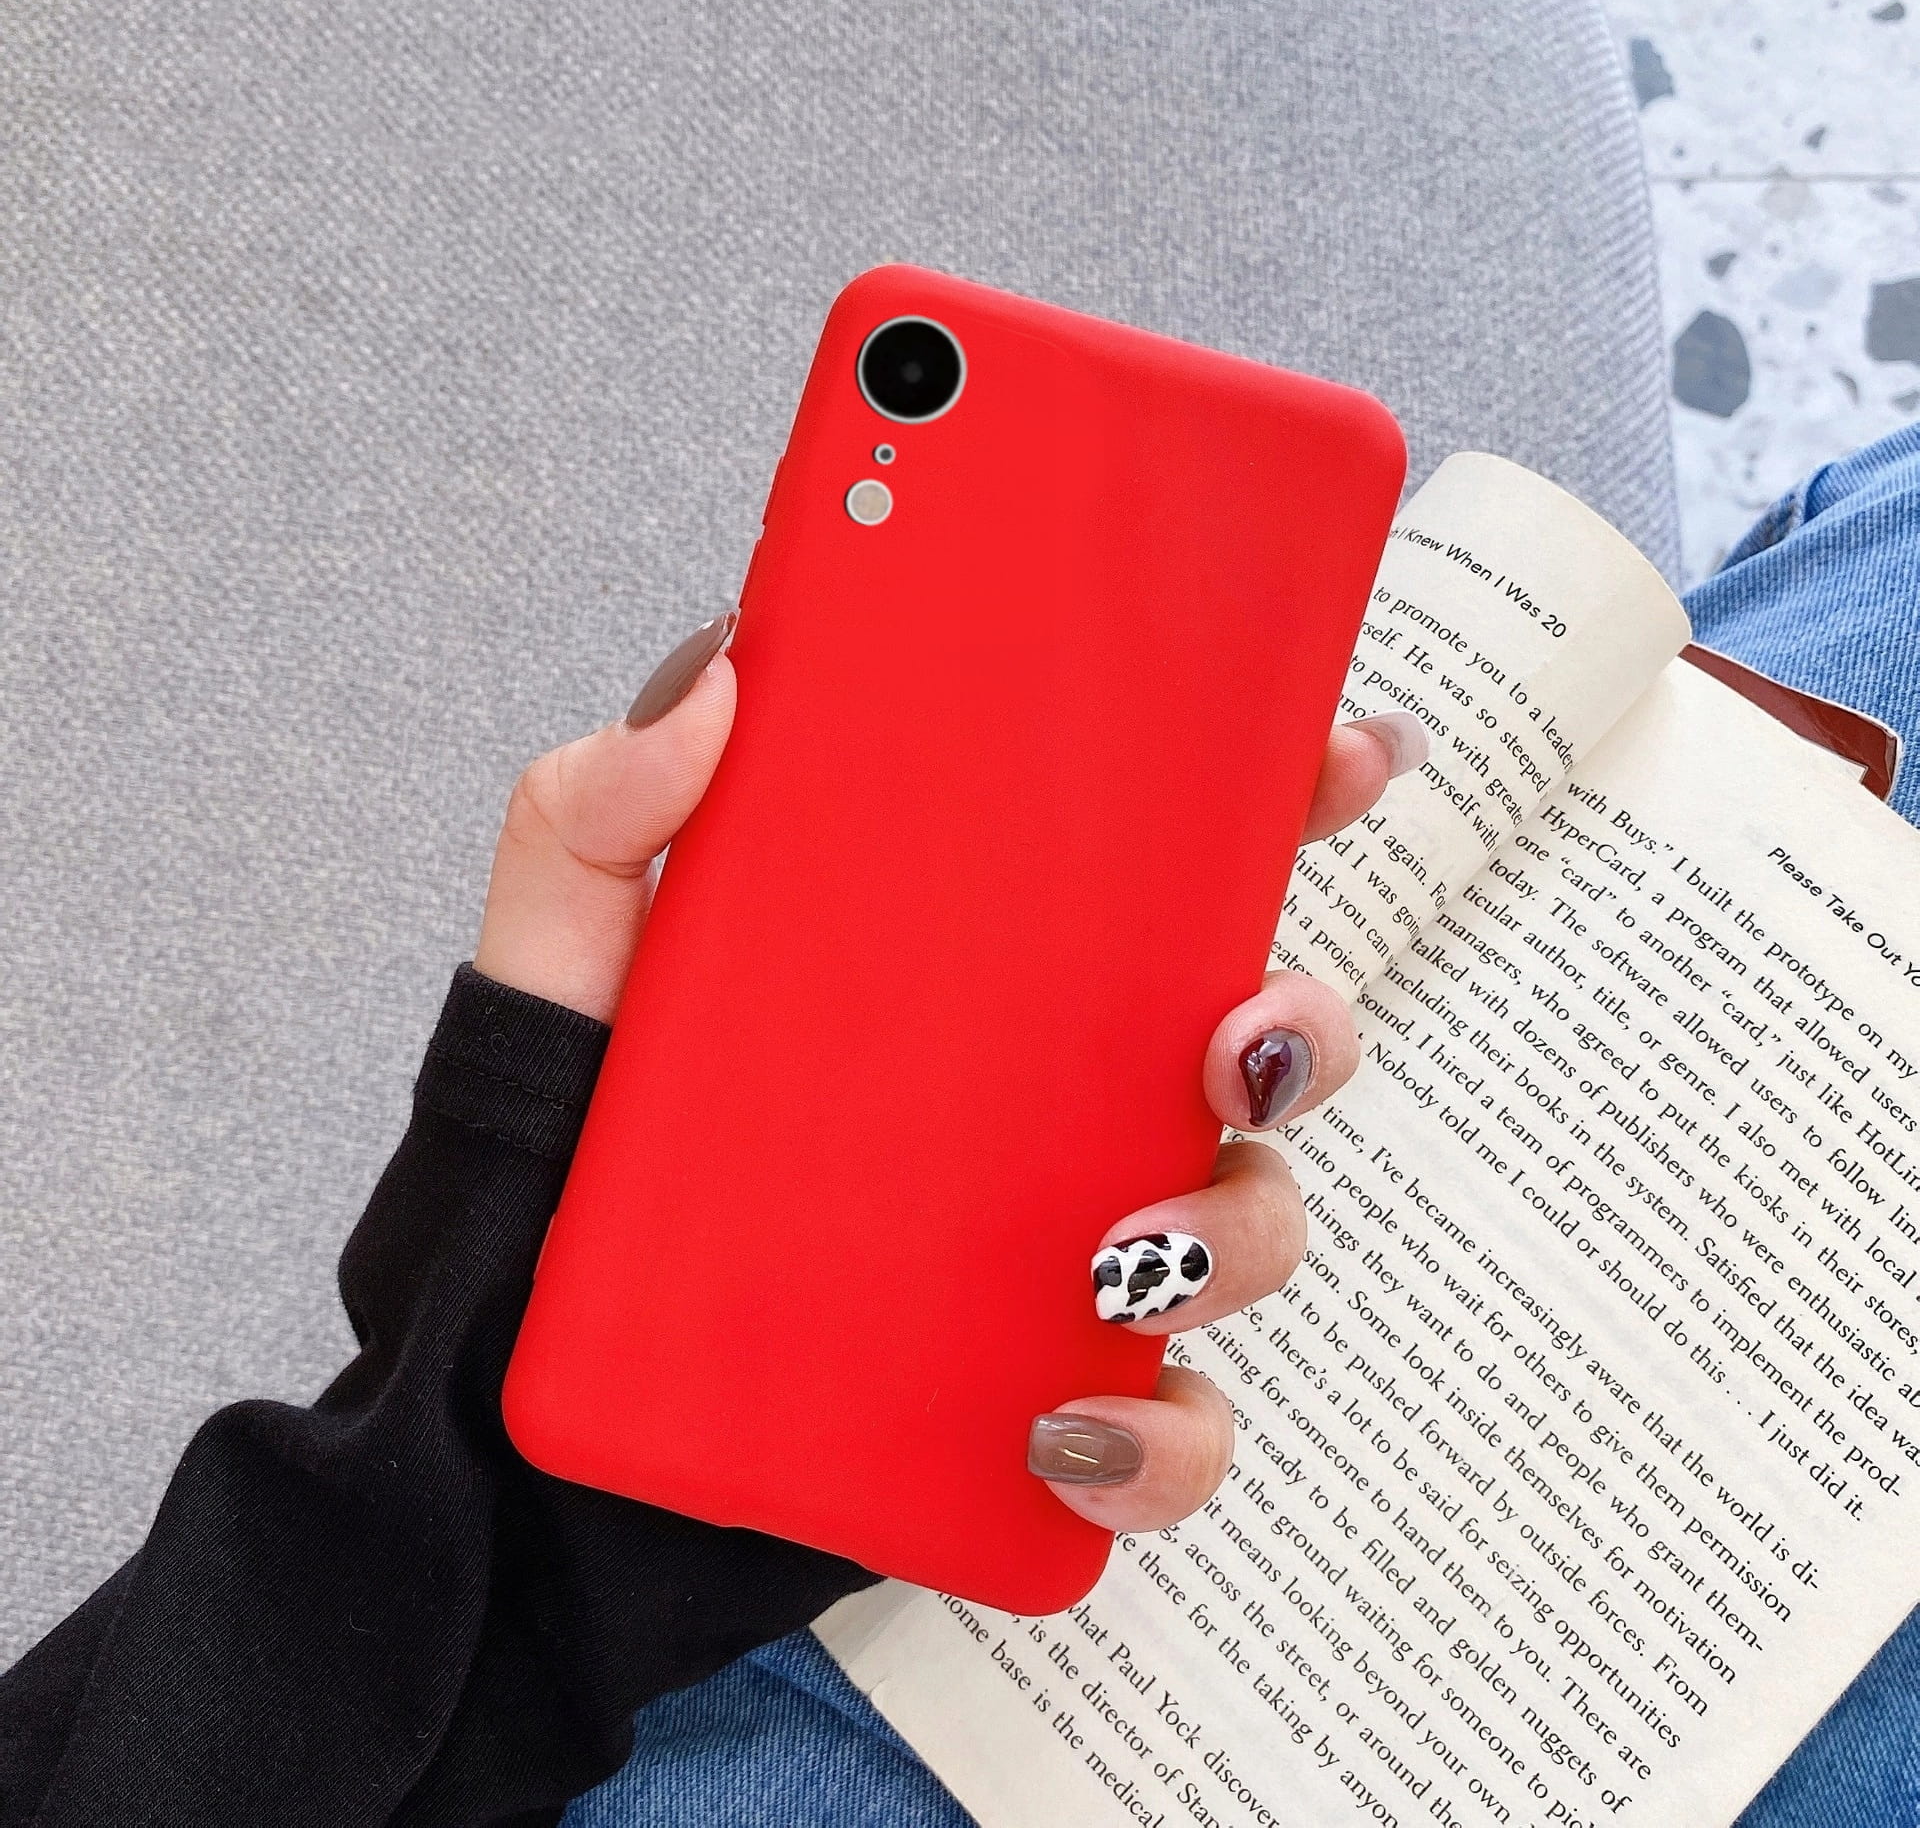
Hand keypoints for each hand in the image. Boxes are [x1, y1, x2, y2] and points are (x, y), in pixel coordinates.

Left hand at [475, 614, 1426, 1533]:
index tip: (1347, 756)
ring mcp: (1052, 1250)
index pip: (1161, 868)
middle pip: (1249, 1041)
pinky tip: (1066, 1428)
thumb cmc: (557, 1157)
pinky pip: (1171, 1432)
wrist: (509, 1395)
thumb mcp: (562, 964)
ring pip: (1244, 1225)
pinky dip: (1160, 1442)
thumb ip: (595, 810)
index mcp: (974, 967)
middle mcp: (1042, 1099)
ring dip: (1235, 1235)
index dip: (1283, 802)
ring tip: (1117, 1259)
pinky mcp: (1034, 1396)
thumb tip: (726, 682)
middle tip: (1241, 1039)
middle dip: (1304, 1026)